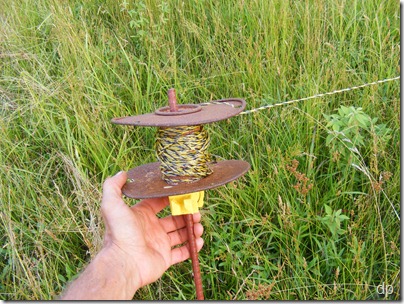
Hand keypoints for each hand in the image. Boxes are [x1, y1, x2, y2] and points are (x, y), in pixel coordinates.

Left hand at [101, 171, 203, 288]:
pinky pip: (183, 252)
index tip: (184, 194)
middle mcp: (151, 229)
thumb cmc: (119, 233)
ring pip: (181, 234)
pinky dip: (192, 247)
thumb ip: (113, 186)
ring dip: (192, 229)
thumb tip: (122, 173)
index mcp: (142, 215)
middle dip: (186, 214)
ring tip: (199, 226)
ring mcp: (159, 244)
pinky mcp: (165, 259)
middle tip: (196, 213)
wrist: (124, 263)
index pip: (160, 203)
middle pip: (174, 218)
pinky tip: (199, 241)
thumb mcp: (112, 204)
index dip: (172, 198)